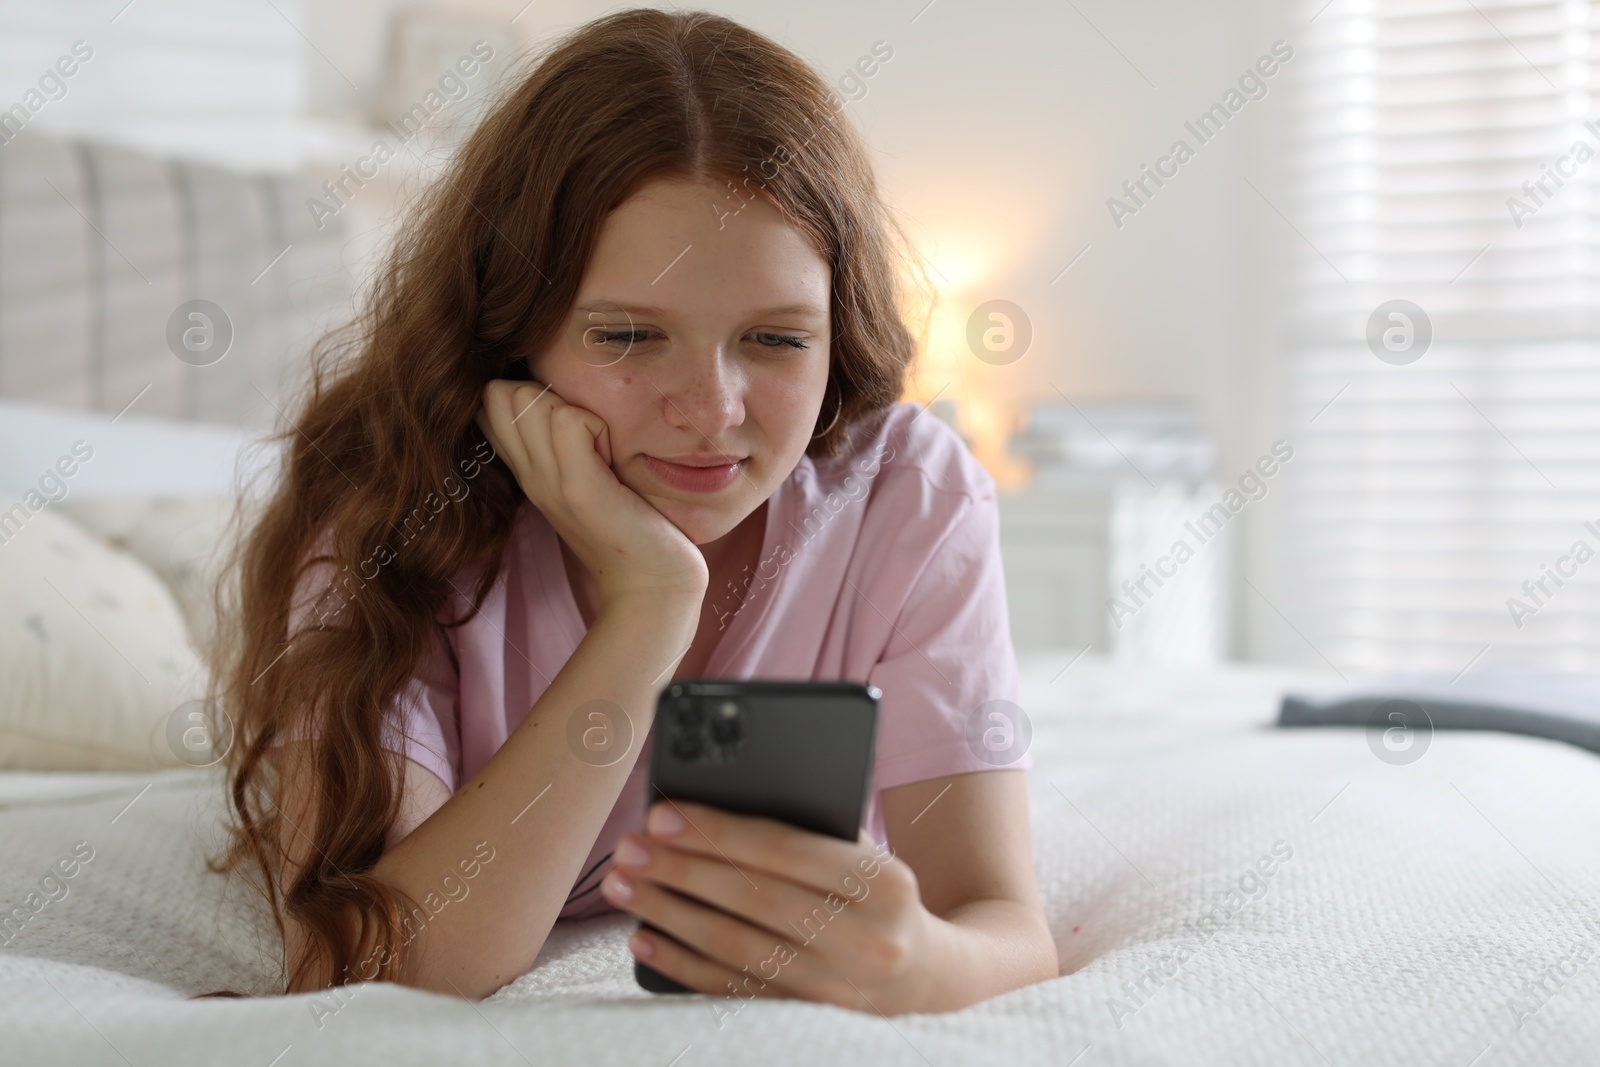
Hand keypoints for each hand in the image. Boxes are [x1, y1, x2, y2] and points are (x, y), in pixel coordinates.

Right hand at [476, 379, 707, 609]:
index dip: (523, 392)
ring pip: (529, 399)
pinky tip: (611, 457)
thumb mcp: (584, 476)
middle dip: (544, 393)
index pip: (489, 403)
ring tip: (600, 448)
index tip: (566, 423)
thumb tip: (559, 397)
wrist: (653, 582)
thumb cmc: (629, 523)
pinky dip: (596, 424)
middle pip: (500, 393)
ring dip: (571, 407)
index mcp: (527, 469)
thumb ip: (562, 441)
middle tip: (585, 434)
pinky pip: (569, 420)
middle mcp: (528, 474)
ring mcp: (548, 481)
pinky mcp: (578, 488)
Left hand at [600, 800, 941, 1015]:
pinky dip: (680, 963)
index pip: (786, 850)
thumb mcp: (868, 853)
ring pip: (734, 947)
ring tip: (623, 885)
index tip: (662, 813)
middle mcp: (863, 940)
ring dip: (668, 912)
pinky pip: (730, 989)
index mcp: (883, 883)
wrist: (930, 975)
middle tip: (629, 846)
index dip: (718, 830)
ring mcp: (834, 988)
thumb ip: (812, 827)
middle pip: (752, 899)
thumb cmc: (882, 893)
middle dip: (680, 869)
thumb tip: (715, 803)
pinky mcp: (806, 1018)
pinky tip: (644, 936)